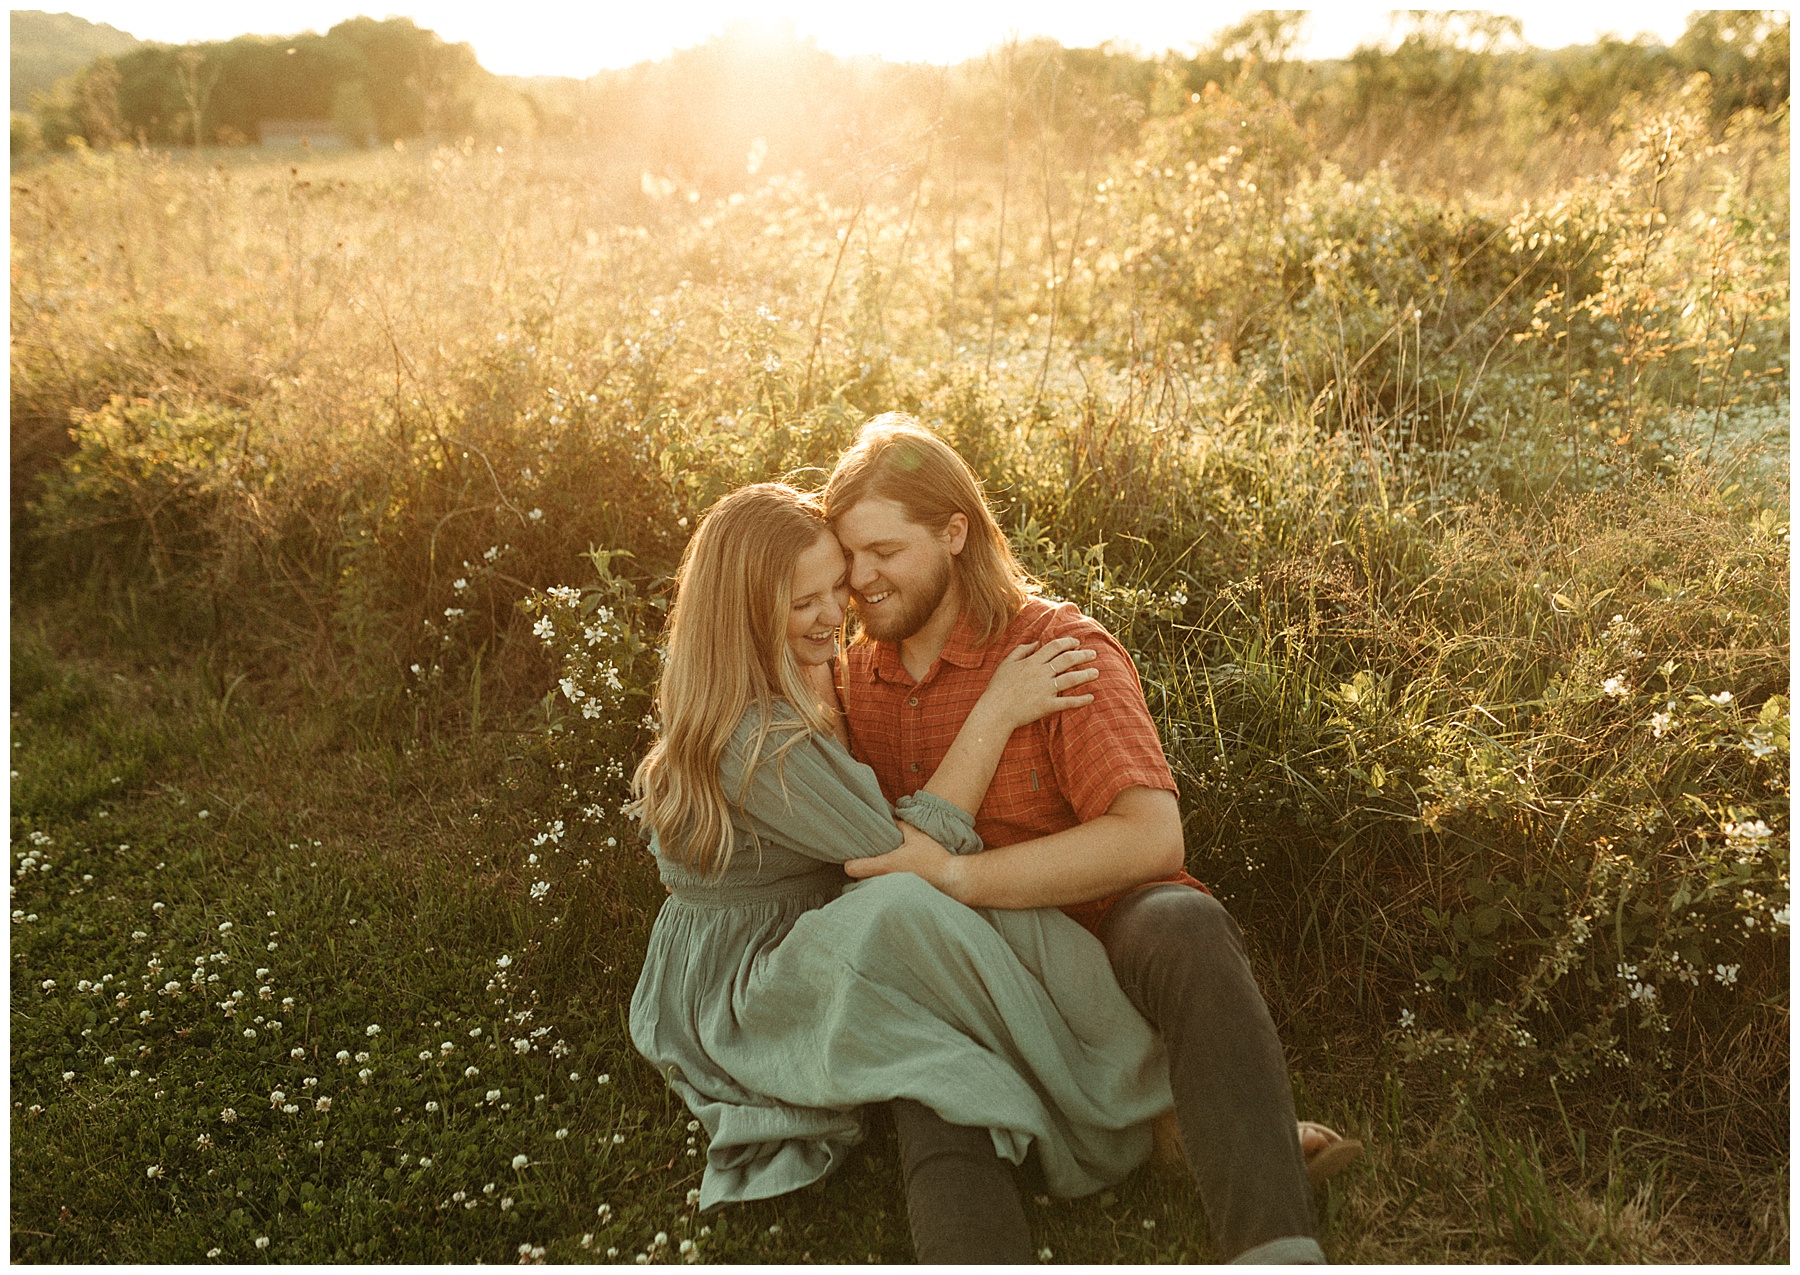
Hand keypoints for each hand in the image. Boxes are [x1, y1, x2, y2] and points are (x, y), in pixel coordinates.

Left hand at [843, 821, 966, 899]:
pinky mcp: (898, 900)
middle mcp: (884, 882)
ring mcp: (890, 894)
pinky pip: (881, 896)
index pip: (851, 868)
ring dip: (871, 881)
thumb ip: (899, 824)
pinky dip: (882, 890)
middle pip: (856, 880)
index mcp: (885, 865)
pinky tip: (892, 881)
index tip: (854, 856)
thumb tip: (888, 817)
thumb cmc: (934, 857)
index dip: (850, 861)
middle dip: (861, 871)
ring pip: (869, 889)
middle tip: (868, 861)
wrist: (952, 880)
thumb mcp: (916, 835)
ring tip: (880, 872)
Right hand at [973, 636, 1098, 732]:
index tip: (1077, 642)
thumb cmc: (998, 687)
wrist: (995, 710)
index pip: (1054, 647)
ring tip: (1097, 672)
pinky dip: (1080, 700)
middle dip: (1082, 655)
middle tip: (1094, 653)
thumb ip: (1021, 651)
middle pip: (1067, 660)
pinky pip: (1067, 702)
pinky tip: (1091, 698)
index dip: (1068, 642)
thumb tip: (1034, 643)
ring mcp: (1045, 689)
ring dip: (1086, 675)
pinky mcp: (1047, 705)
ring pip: (1071, 679)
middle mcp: (1041, 673)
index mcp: (1032, 662)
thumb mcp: (1006, 664)